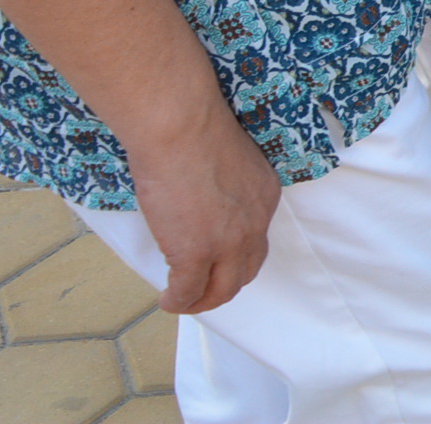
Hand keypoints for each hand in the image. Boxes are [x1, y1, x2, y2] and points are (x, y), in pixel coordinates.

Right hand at [126, 101, 278, 315]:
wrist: (181, 128)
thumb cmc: (193, 131)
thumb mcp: (228, 163)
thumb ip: (224, 188)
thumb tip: (200, 202)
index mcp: (264, 196)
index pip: (257, 238)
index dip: (236, 254)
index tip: (216, 258)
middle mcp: (254, 223)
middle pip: (246, 270)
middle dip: (224, 284)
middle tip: (202, 288)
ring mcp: (227, 243)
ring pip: (222, 289)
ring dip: (202, 300)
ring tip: (183, 300)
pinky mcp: (195, 255)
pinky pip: (187, 292)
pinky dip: (177, 301)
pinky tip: (166, 299)